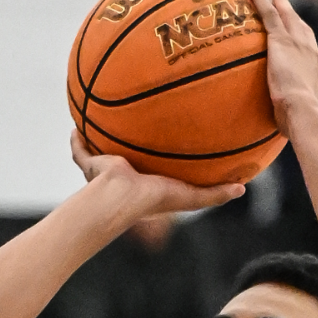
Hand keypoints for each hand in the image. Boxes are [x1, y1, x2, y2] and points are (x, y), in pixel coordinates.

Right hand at [69, 132, 243, 213]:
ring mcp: (106, 169)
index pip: (158, 166)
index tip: (171, 142)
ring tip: (105, 117)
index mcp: (149, 182)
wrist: (119, 200)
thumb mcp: (190, 197)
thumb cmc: (153, 200)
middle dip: (132, 143)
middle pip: (130, 154)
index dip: (163, 156)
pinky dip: (76, 140)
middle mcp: (127, 175)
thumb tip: (243, 188)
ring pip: (102, 151)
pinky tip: (75, 124)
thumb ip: (214, 194)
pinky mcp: (90, 164)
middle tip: (139, 125)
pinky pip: (80, 149)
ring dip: (102, 137)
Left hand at [246, 0, 317, 133]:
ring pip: (286, 15)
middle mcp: (310, 51)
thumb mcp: (297, 118)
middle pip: (300, 25)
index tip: (297, 32)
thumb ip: (290, 117)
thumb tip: (284, 131)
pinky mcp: (281, 41)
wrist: (305, 113)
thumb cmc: (301, 124)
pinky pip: (268, 14)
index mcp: (315, 69)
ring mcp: (297, 44)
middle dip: (293, 11)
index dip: (302, 38)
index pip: (308, 49)